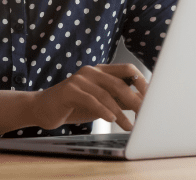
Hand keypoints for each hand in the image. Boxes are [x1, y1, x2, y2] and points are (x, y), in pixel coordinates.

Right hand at [29, 64, 147, 130]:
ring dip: (120, 113)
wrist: (42, 108)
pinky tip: (111, 119)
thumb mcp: (100, 102)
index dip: (142, 83)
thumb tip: (142, 104)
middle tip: (145, 115)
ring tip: (129, 126)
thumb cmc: (73, 105)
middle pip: (120, 83)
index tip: (152, 99)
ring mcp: (79, 79)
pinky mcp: (69, 90)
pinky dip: (103, 110)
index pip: (128, 70)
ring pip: (106, 94)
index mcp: (101, 71)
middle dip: (135, 100)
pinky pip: (90, 99)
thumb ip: (118, 100)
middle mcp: (91, 71)